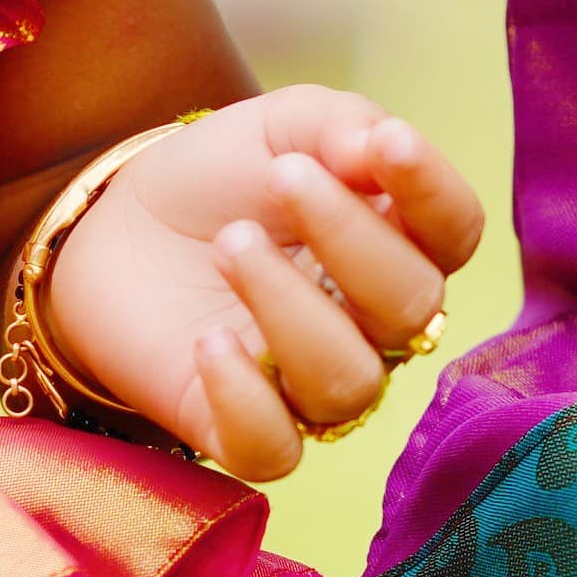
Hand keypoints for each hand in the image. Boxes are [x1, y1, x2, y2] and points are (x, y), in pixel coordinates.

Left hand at [27, 88, 486, 482]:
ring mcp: (312, 383)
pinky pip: (276, 450)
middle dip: (350, 237)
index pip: (455, 233)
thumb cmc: (223, 177)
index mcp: (399, 242)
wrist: (121, 225)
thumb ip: (345, 126)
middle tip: (280, 176)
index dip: (433, 191)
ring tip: (229, 245)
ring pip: (349, 381)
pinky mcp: (245, 430)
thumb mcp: (283, 126)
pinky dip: (247, 400)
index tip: (387, 143)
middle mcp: (372, 324)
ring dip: (290, 307)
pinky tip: (210, 339)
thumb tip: (383, 144)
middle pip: (411, 307)